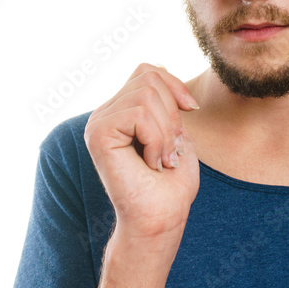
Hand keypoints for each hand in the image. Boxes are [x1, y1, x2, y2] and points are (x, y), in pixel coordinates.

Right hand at [84, 63, 200, 242]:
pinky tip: (150, 163)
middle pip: (149, 77)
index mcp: (121, 111)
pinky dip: (156, 139)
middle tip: (170, 149)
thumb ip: (166, 100)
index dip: (175, 86)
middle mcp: (105, 113)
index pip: (148, 71)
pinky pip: (138, 113)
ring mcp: (98, 122)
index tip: (191, 113)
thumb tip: (161, 68)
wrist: (161, 219)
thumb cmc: (171, 185)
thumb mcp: (177, 131)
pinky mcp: (97, 134)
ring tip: (160, 159)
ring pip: (146, 94)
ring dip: (166, 131)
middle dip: (173, 113)